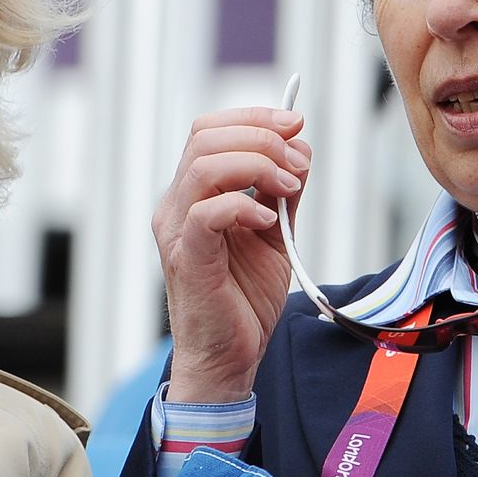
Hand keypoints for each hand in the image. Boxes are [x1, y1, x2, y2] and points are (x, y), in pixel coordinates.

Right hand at [153, 107, 311, 402]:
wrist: (229, 358)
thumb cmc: (244, 300)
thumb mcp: (275, 234)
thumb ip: (283, 192)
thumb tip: (301, 148)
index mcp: (192, 193)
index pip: (209, 129)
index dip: (254, 118)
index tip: (295, 125)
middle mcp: (176, 205)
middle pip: (205, 137)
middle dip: (262, 137)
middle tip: (299, 162)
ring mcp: (176, 230)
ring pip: (205, 165)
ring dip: (258, 165)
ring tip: (290, 188)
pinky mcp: (187, 258)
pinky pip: (207, 212)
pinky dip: (244, 205)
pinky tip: (269, 221)